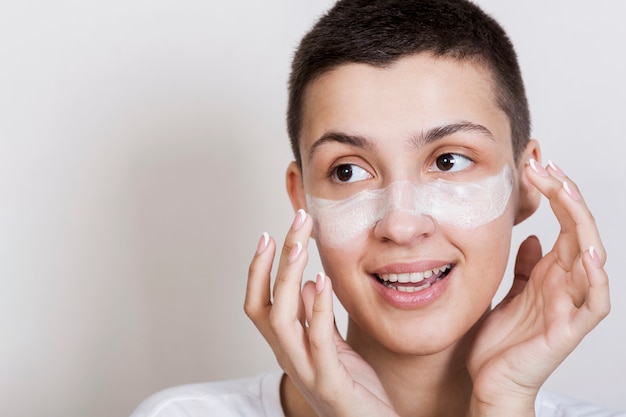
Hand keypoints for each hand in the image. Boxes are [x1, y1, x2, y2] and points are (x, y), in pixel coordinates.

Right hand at [244, 209, 396, 416]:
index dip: (258, 269)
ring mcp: (307, 370)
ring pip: (282, 321)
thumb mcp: (331, 345)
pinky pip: (318, 341)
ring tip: (300, 245)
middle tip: (294, 223)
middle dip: (274, 260)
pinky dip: (317, 308)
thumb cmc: (352, 387)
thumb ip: (315, 317)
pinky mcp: (331, 382)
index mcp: (288, 346)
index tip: (269, 234)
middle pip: (265, 304)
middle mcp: (289, 357)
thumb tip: (304, 282)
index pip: (258, 303)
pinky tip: (322, 280)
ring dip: (287, 279)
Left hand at [466, 160, 609, 415]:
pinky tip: (588, 255)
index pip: (562, 223)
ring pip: (592, 258)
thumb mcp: (509, 292)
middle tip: (546, 166)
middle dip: (566, 196)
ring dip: (582, 225)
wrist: (490, 381)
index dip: (555, 193)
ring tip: (567, 194)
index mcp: (551, 272)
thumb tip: (534, 235)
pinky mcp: (568, 330)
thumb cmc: (501, 340)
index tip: (535, 164)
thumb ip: (525, 266)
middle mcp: (566, 284)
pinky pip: (594, 302)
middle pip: (578, 230)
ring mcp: (571, 305)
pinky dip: (595, 279)